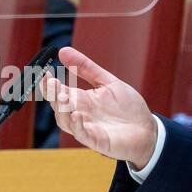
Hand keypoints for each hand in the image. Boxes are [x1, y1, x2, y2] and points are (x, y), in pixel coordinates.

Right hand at [38, 46, 157, 166]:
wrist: (147, 129)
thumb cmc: (127, 107)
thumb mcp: (107, 82)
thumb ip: (86, 68)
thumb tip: (63, 50)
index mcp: (81, 100)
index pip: (59, 91)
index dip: (50, 83)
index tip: (44, 71)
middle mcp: (80, 114)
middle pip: (58, 106)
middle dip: (52, 95)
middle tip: (51, 82)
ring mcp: (87, 128)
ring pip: (66, 122)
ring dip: (61, 111)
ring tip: (62, 97)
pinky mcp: (98, 141)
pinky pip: (83, 135)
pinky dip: (77, 126)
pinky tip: (77, 114)